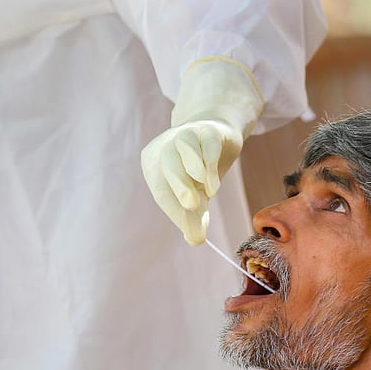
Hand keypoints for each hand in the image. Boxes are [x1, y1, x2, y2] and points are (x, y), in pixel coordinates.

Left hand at [142, 58, 262, 245]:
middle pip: (168, 164)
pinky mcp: (209, 129)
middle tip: (192, 206)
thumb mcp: (195, 199)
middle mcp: (166, 147)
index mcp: (154, 166)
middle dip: (179, 186)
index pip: (161, 189)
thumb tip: (195, 240)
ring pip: (184, 145)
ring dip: (195, 168)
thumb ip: (193, 219)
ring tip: (210, 193)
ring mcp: (187, 134)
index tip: (192, 230)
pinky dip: (211, 161)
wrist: (216, 139)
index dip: (174, 209)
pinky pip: (208, 141)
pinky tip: (216, 182)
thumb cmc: (198, 173)